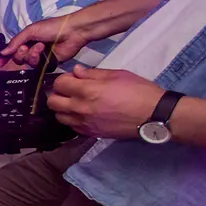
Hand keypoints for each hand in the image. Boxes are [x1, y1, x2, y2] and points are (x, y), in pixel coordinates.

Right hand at [0, 15, 88, 68]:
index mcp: (26, 40)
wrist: (71, 32)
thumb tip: (3, 52)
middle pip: (17, 58)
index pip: (12, 50)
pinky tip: (43, 51)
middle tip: (26, 47)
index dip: (5, 57)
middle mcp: (31, 49)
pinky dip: (37, 59)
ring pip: (26, 63)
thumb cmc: (52, 27)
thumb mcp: (30, 30)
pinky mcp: (47, 63)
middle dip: (20, 54)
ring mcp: (39, 57)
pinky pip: (36, 67)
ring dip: (31, 54)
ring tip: (40, 46)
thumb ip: (15, 41)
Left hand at [47, 65, 165, 139]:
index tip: (72, 78)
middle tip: (70, 90)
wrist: (154, 115)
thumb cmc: (139, 91)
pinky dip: (72, 119)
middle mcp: (81, 108)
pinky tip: (83, 114)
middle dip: (57, 93)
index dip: (63, 79)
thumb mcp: (117, 75)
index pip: (59, 84)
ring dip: (63, 108)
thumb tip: (76, 71)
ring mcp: (84, 123)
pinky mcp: (90, 134)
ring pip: (59, 116)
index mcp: (88, 91)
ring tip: (76, 103)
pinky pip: (71, 127)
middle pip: (52, 102)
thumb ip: (93, 74)